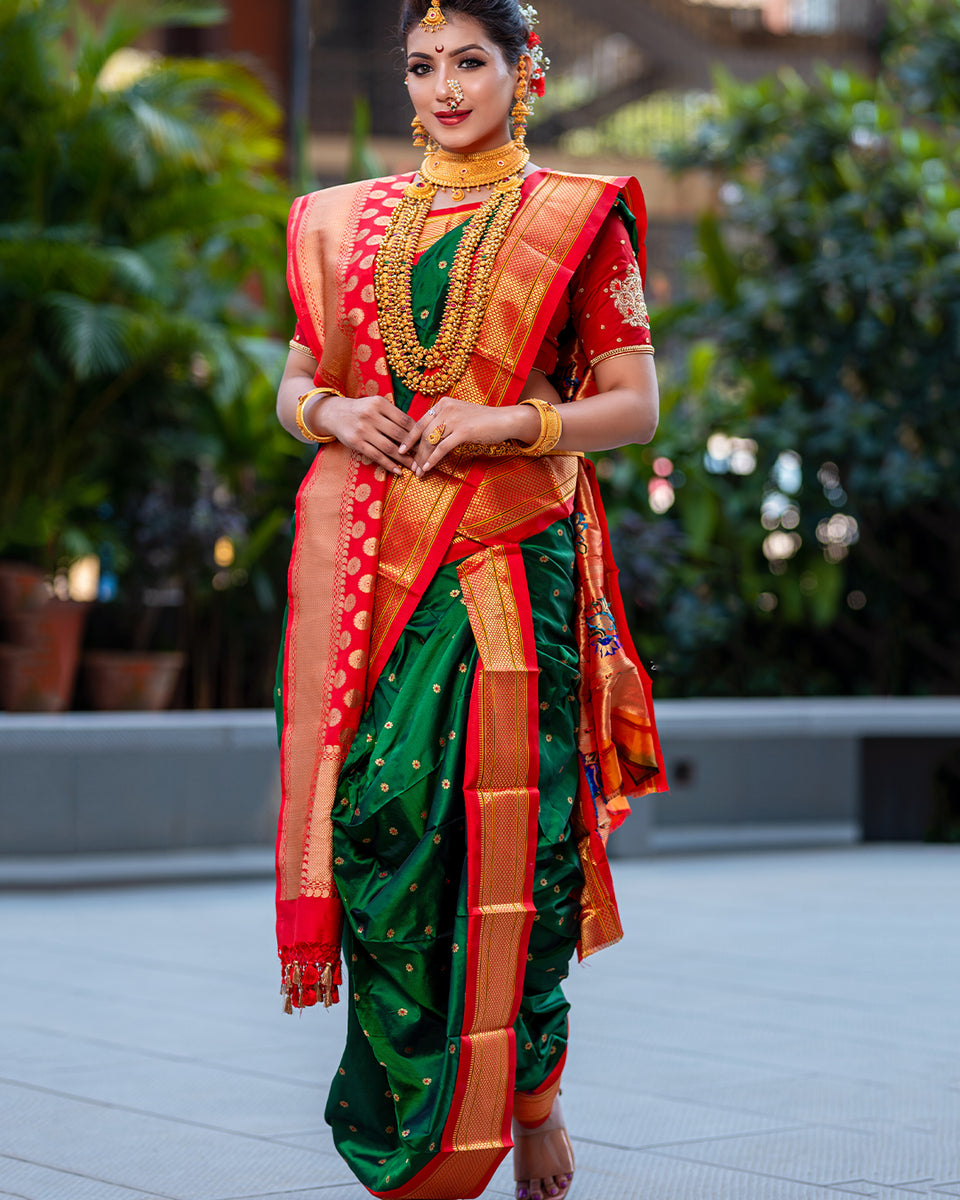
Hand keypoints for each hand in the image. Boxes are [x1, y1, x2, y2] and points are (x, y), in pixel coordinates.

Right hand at [319, 394, 415, 475]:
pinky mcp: (356, 443)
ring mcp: (363, 430)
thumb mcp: (376, 405)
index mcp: (379, 403)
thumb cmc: (362, 410)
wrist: (335, 413)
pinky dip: (389, 464)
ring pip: (389, 448)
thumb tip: (416, 431)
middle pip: (399, 434)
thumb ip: (393, 415)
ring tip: (414, 467)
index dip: (417, 433)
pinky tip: (398, 471)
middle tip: (424, 457)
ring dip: (404, 460)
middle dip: (413, 447)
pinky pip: (376, 456)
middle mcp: (371, 415)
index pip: (404, 420)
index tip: (425, 442)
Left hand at [399, 395, 539, 475]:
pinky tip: (428, 468)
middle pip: (423, 433)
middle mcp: (446, 408)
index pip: (419, 423)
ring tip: (419, 471)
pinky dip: (433, 459)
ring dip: (422, 458)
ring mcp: (455, 418)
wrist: (505, 420)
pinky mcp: (464, 431)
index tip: (401, 451)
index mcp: (442, 404)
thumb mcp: (459, 416)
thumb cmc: (482, 421)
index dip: (409, 439)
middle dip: (414, 452)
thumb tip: (426, 439)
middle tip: (411, 467)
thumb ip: (443, 423)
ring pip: (430, 441)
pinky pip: (442, 447)